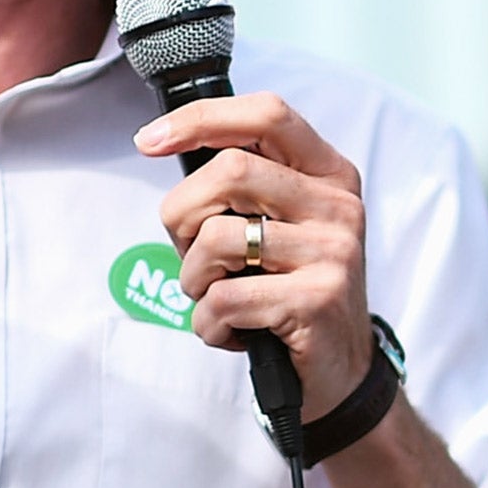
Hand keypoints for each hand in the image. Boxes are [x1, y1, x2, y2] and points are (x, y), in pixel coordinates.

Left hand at [135, 92, 369, 416]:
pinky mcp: (317, 301)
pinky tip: (230, 331)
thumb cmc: (290, 290)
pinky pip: (224, 299)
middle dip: (182, 214)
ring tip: (215, 298)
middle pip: (229, 171)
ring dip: (193, 278)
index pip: (266, 115)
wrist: (338, 372)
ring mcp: (333, 253)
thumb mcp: (280, 224)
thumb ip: (242, 184)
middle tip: (189, 253)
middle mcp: (338, 205)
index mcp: (328, 173)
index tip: (149, 140)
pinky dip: (207, 323)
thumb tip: (163, 142)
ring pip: (218, 238)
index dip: (200, 119)